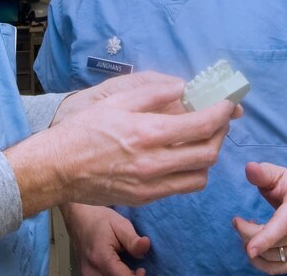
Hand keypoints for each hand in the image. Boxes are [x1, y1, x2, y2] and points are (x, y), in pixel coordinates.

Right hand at [6, 71, 237, 215]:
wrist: (57, 168)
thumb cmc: (83, 130)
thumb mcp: (116, 100)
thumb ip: (153, 92)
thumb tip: (183, 88)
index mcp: (148, 132)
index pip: (202, 126)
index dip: (223, 113)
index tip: (229, 104)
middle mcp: (154, 162)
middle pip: (209, 153)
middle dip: (221, 133)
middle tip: (220, 119)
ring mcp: (151, 185)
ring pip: (200, 176)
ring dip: (209, 156)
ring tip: (203, 139)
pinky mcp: (145, 198)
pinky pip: (181, 187)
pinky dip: (191, 172)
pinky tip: (182, 157)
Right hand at [62, 203, 148, 275]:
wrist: (78, 218)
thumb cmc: (100, 219)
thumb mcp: (120, 224)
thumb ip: (132, 240)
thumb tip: (146, 246)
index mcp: (101, 258)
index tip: (142, 269)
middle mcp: (91, 271)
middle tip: (137, 269)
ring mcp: (86, 275)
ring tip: (126, 268)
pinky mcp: (85, 275)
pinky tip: (117, 270)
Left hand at [232, 162, 286, 273]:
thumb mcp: (275, 173)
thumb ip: (261, 173)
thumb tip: (250, 168)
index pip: (283, 225)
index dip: (265, 238)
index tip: (249, 248)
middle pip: (275, 243)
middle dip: (249, 236)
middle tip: (238, 223)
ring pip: (274, 258)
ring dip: (255, 250)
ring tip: (249, 232)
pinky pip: (278, 269)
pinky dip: (262, 262)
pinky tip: (258, 245)